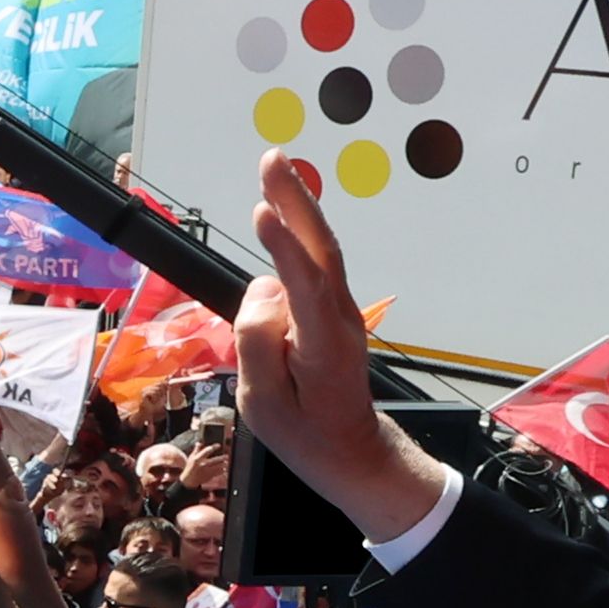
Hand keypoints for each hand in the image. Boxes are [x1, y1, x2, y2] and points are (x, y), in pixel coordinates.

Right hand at [230, 156, 458, 551]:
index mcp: (323, 346)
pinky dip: (297, 229)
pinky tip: (280, 207)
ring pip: (319, 249)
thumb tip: (262, 291)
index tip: (263, 212)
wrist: (350, 449)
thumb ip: (258, 345)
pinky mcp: (330, 307)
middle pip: (321, 250)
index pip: (305, 287)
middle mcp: (338, 317)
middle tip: (272, 159)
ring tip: (273, 166)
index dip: (285, 248)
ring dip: (297, 205)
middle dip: (296, 201)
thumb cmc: (305, 433)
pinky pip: (312, 263)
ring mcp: (339, 309)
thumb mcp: (265, 406)